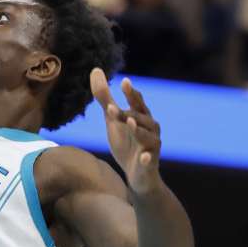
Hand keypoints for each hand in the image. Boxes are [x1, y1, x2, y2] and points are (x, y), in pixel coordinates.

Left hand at [91, 68, 162, 195]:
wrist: (137, 176)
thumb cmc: (127, 143)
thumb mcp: (113, 120)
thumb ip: (105, 97)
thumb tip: (96, 70)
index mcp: (141, 118)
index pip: (137, 103)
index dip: (131, 93)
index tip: (124, 82)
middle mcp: (151, 131)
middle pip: (142, 118)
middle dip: (129, 113)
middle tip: (112, 108)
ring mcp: (151, 148)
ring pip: (149, 138)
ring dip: (139, 130)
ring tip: (130, 123)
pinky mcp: (149, 165)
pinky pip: (150, 161)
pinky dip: (148, 158)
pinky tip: (143, 157)